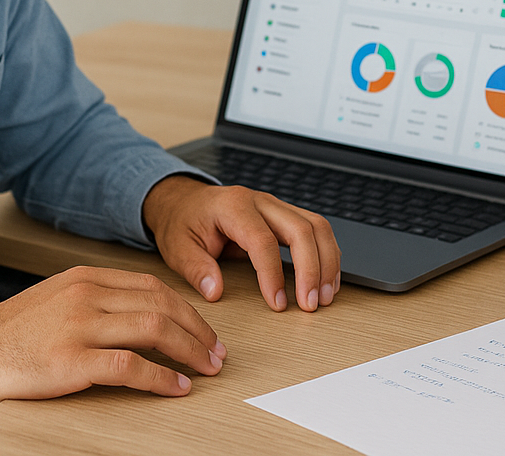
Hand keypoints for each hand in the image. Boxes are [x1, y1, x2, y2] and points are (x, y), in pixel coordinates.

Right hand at [0, 265, 225, 405]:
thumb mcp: (58, 299)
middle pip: (160, 304)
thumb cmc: (15, 332)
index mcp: (85, 278)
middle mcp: (86, 295)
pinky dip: (161, 378)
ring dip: (189, 350)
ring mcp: (79, 327)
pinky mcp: (71, 361)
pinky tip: (176, 387)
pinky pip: (130, 366)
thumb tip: (144, 315)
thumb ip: (96, 299)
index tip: (204, 331)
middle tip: (217, 353)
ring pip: (153, 328)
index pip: (151, 286)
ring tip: (206, 368)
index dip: (186, 309)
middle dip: (197, 330)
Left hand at [141, 175, 341, 312]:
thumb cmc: (182, 221)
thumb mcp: (177, 246)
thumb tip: (215, 291)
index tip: (277, 304)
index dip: (273, 274)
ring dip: (327, 262)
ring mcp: (275, 205)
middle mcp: (260, 201)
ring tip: (325, 296)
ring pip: (316, 226)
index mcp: (232, 206)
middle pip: (301, 229)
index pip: (263, 240)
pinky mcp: (283, 215)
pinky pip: (315, 230)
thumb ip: (196, 268)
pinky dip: (326, 254)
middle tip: (311, 304)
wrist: (183, 201)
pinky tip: (327, 279)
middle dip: (312, 269)